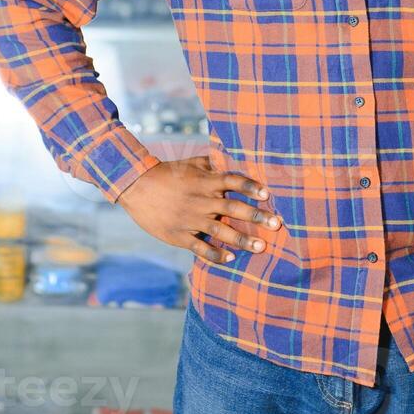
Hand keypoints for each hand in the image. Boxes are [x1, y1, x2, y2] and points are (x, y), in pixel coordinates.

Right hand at [117, 155, 282, 263]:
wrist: (136, 187)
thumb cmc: (167, 173)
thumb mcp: (190, 163)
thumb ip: (212, 162)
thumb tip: (231, 155)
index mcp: (204, 182)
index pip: (232, 182)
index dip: (250, 187)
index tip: (267, 194)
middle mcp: (201, 201)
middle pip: (233, 208)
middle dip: (256, 216)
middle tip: (277, 224)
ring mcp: (190, 219)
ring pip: (220, 231)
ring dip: (242, 239)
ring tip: (261, 247)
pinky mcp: (179, 235)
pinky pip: (200, 247)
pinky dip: (215, 254)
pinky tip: (230, 258)